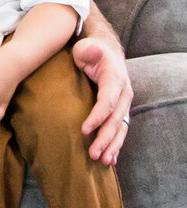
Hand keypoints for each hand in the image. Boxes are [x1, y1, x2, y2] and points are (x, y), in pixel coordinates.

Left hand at [74, 35, 133, 165]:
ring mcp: (123, 103)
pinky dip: (116, 144)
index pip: (107, 101)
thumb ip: (89, 50)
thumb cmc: (90, 49)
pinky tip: (111, 158)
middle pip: (115, 119)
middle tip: (94, 154)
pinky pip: (120, 129)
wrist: (104, 50)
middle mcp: (123, 93)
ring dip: (113, 145)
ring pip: (121, 128)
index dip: (97, 117)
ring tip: (104, 161)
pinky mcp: (120, 109)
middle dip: (105, 138)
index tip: (84, 130)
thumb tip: (94, 50)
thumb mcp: (87, 46)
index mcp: (115, 79)